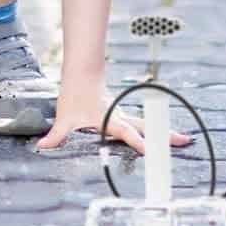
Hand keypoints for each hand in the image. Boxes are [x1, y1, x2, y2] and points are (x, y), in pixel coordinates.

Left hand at [36, 85, 192, 154]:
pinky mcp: (124, 118)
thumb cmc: (73, 97)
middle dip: (163, 135)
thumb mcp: (64, 118)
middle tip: (183, 142)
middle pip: (146, 127)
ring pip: (148, 126)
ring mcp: (124, 117)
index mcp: (109, 119)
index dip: (136, 141)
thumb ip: (56, 135)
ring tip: (184, 141)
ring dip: (164, 133)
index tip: (149, 150)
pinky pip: (144, 126)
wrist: (81, 75)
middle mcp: (120, 118)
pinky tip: (169, 139)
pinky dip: (158, 132)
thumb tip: (41, 148)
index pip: (125, 132)